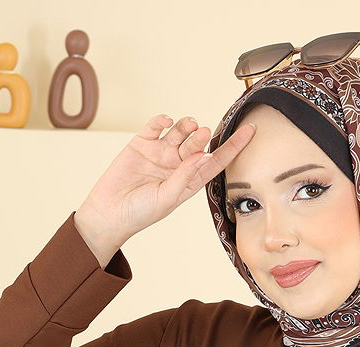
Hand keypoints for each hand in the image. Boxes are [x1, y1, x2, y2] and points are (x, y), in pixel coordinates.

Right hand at [76, 112, 255, 248]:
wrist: (109, 212)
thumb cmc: (140, 213)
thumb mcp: (167, 199)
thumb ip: (185, 177)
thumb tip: (204, 156)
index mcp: (189, 181)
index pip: (216, 161)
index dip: (233, 147)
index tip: (250, 132)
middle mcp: (177, 165)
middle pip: (197, 144)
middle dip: (202, 137)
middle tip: (202, 133)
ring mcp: (160, 153)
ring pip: (179, 132)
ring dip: (186, 126)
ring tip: (188, 126)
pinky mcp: (141, 144)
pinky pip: (155, 126)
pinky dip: (162, 120)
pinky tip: (165, 121)